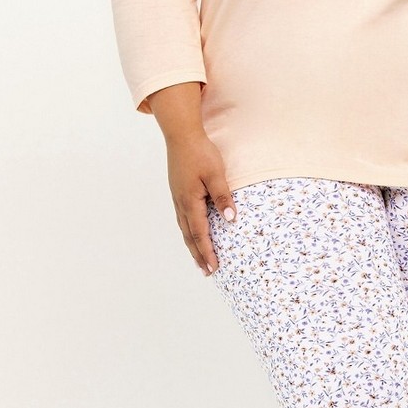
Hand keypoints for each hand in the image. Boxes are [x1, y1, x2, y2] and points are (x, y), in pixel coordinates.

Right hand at [165, 131, 236, 274]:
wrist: (181, 136)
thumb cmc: (200, 153)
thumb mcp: (215, 174)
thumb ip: (222, 196)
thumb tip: (230, 218)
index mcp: (190, 201)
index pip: (200, 233)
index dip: (207, 251)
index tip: (214, 267)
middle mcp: (181, 203)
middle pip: (190, 236)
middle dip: (199, 255)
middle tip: (207, 271)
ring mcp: (178, 198)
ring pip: (184, 229)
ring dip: (192, 246)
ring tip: (199, 259)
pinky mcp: (178, 192)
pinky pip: (183, 219)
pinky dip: (188, 232)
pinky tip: (192, 233)